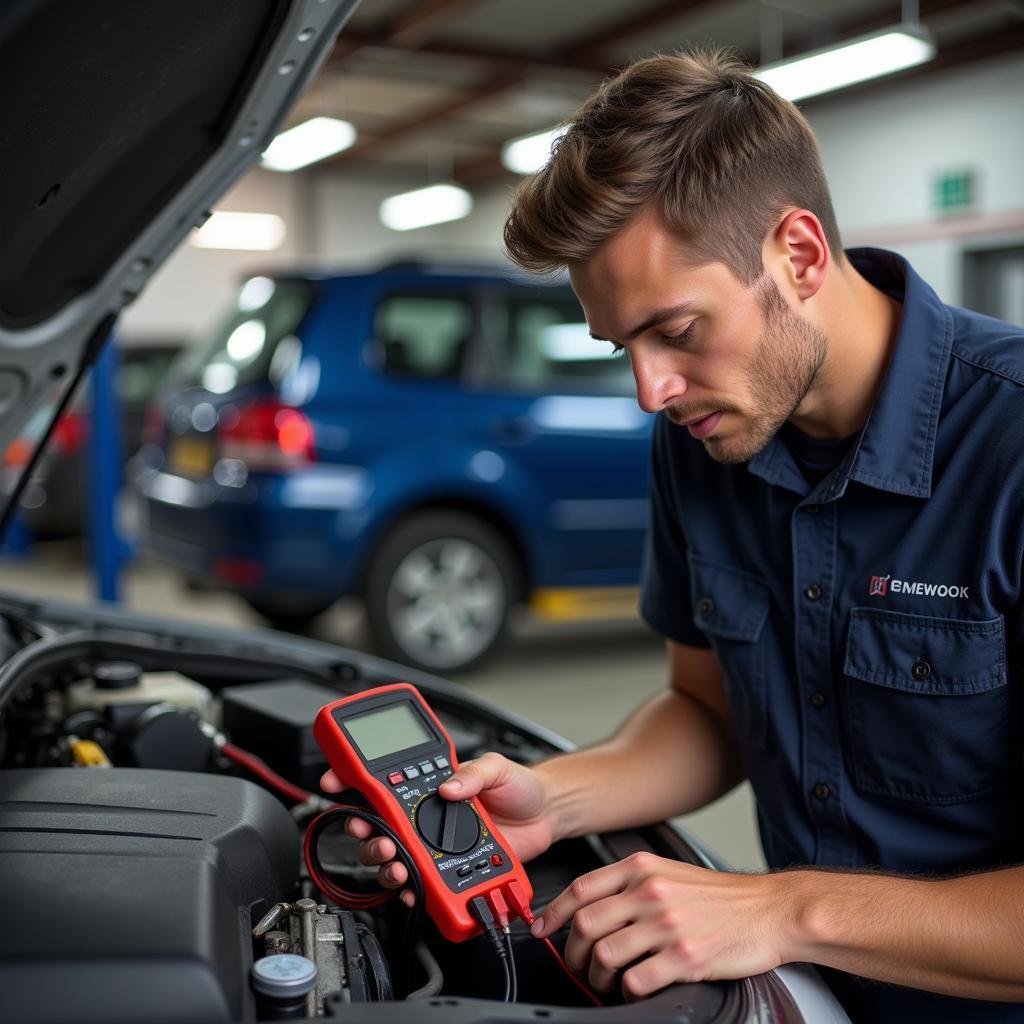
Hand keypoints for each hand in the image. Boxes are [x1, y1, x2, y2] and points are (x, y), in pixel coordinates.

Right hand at [320, 752, 555, 904]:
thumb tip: (450, 786)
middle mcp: (425, 816)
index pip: (381, 782)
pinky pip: (421, 883)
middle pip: (378, 826)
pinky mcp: (449, 869)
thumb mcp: (497, 766)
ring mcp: (435, 844)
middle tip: (377, 837)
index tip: (334, 782)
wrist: (547, 814)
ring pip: (393, 858)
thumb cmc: (519, 786)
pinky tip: (414, 888)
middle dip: (366, 833)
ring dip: (386, 864)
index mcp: (430, 786)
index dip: (351, 780)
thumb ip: (474, 772)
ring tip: (398, 866)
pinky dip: (411, 889)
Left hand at [531, 852, 794, 998]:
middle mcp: (650, 891)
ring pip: (604, 954)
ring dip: (595, 976)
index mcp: (642, 868)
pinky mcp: (684, 956)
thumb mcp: (670, 872)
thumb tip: (590, 905)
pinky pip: (636, 980)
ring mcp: (666, 924)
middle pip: (585, 923)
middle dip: (572, 951)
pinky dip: (625, 991)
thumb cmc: (721, 897)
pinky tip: (632, 990)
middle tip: (576, 964)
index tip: (542, 928)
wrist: (769, 911)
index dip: (553, 911)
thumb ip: (631, 883)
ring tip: (602, 982)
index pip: (581, 887)